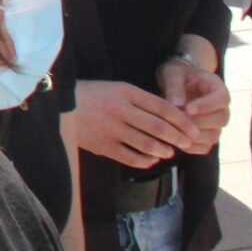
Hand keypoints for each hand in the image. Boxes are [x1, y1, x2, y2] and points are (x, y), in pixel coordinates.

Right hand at [73, 78, 197, 168]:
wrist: (58, 104)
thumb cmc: (91, 95)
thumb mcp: (116, 89)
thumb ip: (140, 102)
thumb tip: (169, 119)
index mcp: (125, 91)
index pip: (163, 107)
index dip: (182, 121)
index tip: (193, 130)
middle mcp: (119, 109)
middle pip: (158, 127)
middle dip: (178, 138)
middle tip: (187, 143)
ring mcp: (111, 128)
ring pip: (147, 144)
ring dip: (164, 150)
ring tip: (169, 152)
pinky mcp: (102, 145)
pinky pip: (131, 157)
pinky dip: (146, 161)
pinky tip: (151, 159)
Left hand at [159, 55, 228, 144]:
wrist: (177, 82)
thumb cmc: (176, 74)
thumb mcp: (172, 73)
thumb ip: (175, 87)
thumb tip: (177, 106)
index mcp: (217, 87)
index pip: (222, 99)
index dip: (207, 106)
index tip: (189, 108)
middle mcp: (221, 108)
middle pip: (221, 120)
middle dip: (199, 122)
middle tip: (178, 121)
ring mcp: (215, 123)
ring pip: (214, 136)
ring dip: (194, 136)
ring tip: (174, 131)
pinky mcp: (206, 134)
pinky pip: (205, 147)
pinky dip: (192, 147)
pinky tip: (176, 141)